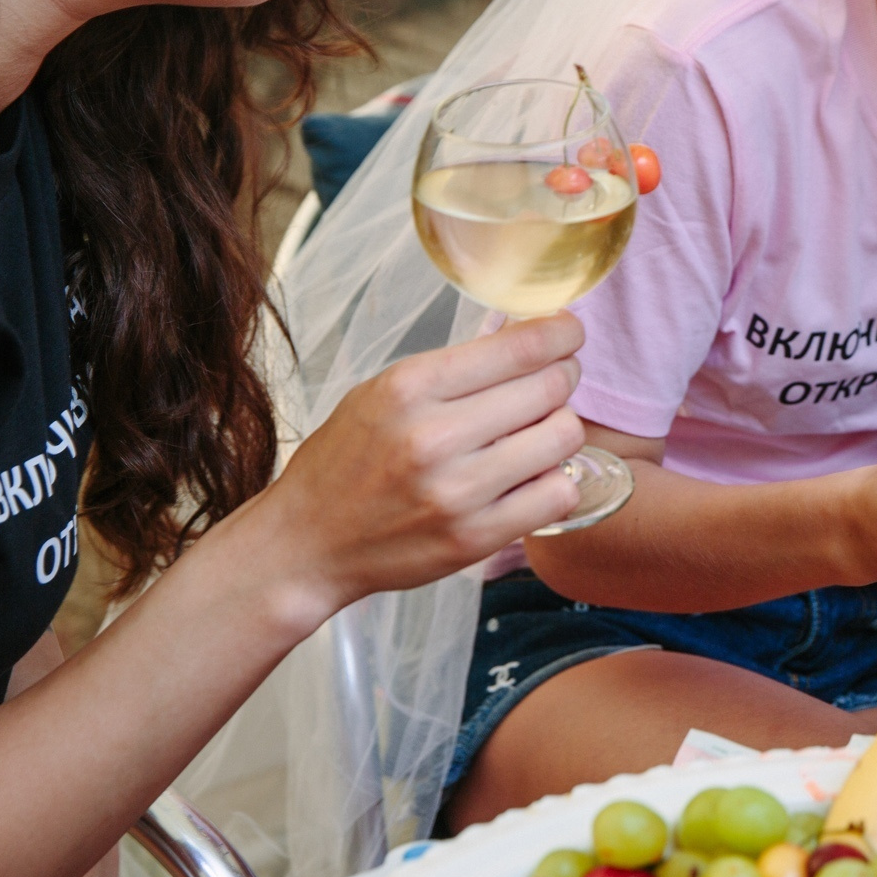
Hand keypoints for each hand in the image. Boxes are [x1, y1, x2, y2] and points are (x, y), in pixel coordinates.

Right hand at [257, 313, 589, 616]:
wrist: (306, 543)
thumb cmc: (346, 462)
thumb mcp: (381, 393)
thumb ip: (451, 369)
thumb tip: (525, 335)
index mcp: (408, 388)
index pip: (519, 347)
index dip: (560, 335)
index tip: (569, 333)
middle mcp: (433, 436)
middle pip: (549, 388)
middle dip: (563, 378)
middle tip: (555, 382)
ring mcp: (457, 492)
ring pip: (563, 438)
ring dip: (560, 429)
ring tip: (538, 432)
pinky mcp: (475, 538)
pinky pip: (559, 494)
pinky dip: (558, 481)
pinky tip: (534, 477)